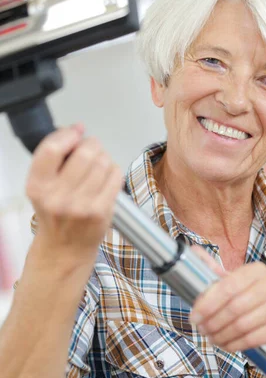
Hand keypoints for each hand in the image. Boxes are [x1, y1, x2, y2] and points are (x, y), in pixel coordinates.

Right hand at [26, 124, 122, 266]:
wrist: (65, 248)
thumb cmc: (56, 212)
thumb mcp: (42, 185)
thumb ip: (54, 157)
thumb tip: (77, 128)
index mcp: (38, 186)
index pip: (51, 149)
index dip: (67, 135)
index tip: (75, 133)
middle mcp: (57, 197)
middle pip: (84, 153)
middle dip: (91, 145)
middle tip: (91, 150)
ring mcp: (81, 205)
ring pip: (103, 162)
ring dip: (104, 158)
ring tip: (98, 167)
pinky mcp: (101, 211)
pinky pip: (115, 175)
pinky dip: (113, 171)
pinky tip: (106, 178)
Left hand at [189, 246, 265, 354]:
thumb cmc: (261, 304)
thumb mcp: (240, 286)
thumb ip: (217, 272)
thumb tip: (193, 250)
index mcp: (257, 270)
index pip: (227, 286)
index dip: (207, 303)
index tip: (194, 316)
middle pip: (234, 306)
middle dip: (213, 322)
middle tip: (202, 331)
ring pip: (243, 324)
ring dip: (223, 335)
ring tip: (213, 339)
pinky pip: (254, 338)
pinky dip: (236, 344)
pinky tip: (228, 345)